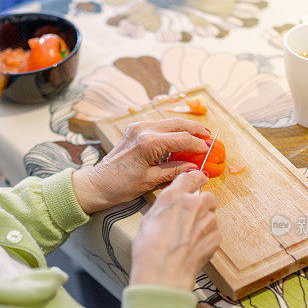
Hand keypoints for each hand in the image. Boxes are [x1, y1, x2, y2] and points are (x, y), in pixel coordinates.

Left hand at [71, 119, 210, 213]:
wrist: (98, 183)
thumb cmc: (122, 185)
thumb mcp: (151, 181)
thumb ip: (175, 171)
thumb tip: (195, 168)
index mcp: (148, 143)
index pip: (181, 139)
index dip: (197, 144)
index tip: (208, 149)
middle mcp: (144, 130)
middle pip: (177, 124)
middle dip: (195, 129)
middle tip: (209, 135)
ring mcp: (138, 127)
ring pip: (169, 121)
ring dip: (185, 127)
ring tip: (199, 133)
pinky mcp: (134, 129)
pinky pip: (159, 125)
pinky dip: (172, 128)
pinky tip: (181, 135)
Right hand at [130, 170, 219, 291]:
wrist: (164, 272)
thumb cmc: (150, 250)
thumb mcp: (148, 220)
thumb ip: (164, 207)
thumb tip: (168, 207)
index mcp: (174, 196)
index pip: (191, 177)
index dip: (195, 179)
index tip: (198, 180)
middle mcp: (193, 204)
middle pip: (207, 195)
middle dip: (202, 203)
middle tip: (192, 215)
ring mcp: (207, 220)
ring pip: (211, 215)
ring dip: (204, 222)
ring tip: (189, 237)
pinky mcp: (215, 236)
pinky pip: (214, 232)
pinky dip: (207, 238)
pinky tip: (194, 247)